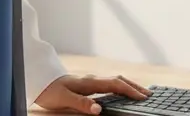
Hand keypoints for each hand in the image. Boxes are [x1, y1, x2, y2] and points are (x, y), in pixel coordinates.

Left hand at [35, 72, 150, 113]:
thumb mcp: (64, 100)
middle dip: (134, 86)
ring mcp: (91, 81)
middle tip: (149, 94)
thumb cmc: (51, 91)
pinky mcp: (89, 85)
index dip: (130, 90)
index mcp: (89, 83)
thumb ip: (82, 104)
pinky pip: (109, 84)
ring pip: (115, 81)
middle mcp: (93, 80)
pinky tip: (122, 93)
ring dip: (129, 85)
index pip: (115, 85)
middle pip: (119, 80)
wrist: (41, 81)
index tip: (143, 97)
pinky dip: (120, 87)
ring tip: (141, 93)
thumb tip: (99, 109)